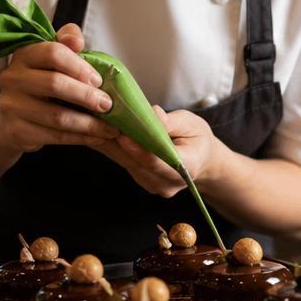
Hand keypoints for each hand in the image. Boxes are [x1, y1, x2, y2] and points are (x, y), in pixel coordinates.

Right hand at [0, 23, 118, 153]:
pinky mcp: (16, 130)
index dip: (79, 66)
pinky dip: (80, 137)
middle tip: (108, 104)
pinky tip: (97, 137)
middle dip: (86, 95)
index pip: (53, 52)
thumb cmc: (43, 80)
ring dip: (88, 123)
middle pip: (54, 84)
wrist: (12, 116)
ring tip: (110, 128)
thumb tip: (77, 41)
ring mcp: (12, 105)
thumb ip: (67, 41)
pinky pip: (54, 136)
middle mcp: (13, 78)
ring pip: (56, 116)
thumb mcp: (53, 57)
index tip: (98, 79)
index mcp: (25, 54)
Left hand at [95, 106, 222, 197]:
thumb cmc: (197, 138)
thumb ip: (172, 121)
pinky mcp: (144, 182)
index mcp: (187, 168)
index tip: (123, 135)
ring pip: (129, 165)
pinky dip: (116, 150)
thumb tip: (154, 113)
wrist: (202, 158)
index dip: (139, 150)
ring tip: (98, 126)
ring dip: (113, 146)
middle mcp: (169, 183)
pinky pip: (127, 165)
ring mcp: (155, 186)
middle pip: (139, 164)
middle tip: (102, 124)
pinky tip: (103, 134)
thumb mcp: (191, 123)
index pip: (158, 162)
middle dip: (120, 144)